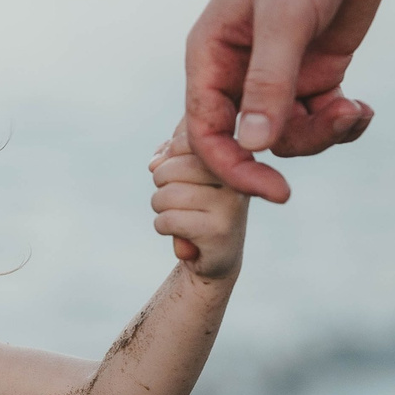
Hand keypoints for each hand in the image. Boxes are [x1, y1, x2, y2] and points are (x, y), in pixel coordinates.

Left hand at [149, 126, 247, 281]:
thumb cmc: (198, 205)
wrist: (217, 255)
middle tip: (174, 197)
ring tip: (178, 214)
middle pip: (172, 168)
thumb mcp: (185, 171)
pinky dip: (163, 226)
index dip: (169, 155)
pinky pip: (168, 220)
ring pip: (168, 195)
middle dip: (161, 183)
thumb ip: (171, 152)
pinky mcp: (219, 231)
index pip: (188, 139)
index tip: (173, 170)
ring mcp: (231, 205)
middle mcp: (237, 178)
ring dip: (160, 207)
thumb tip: (157, 163)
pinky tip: (180, 233)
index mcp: (232, 158)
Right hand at [183, 0, 380, 203]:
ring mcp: (280, 73)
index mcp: (210, 58)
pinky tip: (364, 109)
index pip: (208, 133)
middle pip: (252, 141)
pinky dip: (343, 122)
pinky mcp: (318, 69)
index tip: (277, 191)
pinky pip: (321, 117)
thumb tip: (254, 146)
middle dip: (293, 147)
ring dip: (324, 132)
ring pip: (291, 134)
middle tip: (337, 125)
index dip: (236, 168)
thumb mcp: (284, 20)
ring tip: (355, 109)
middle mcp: (239, 72)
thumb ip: (269, 84)